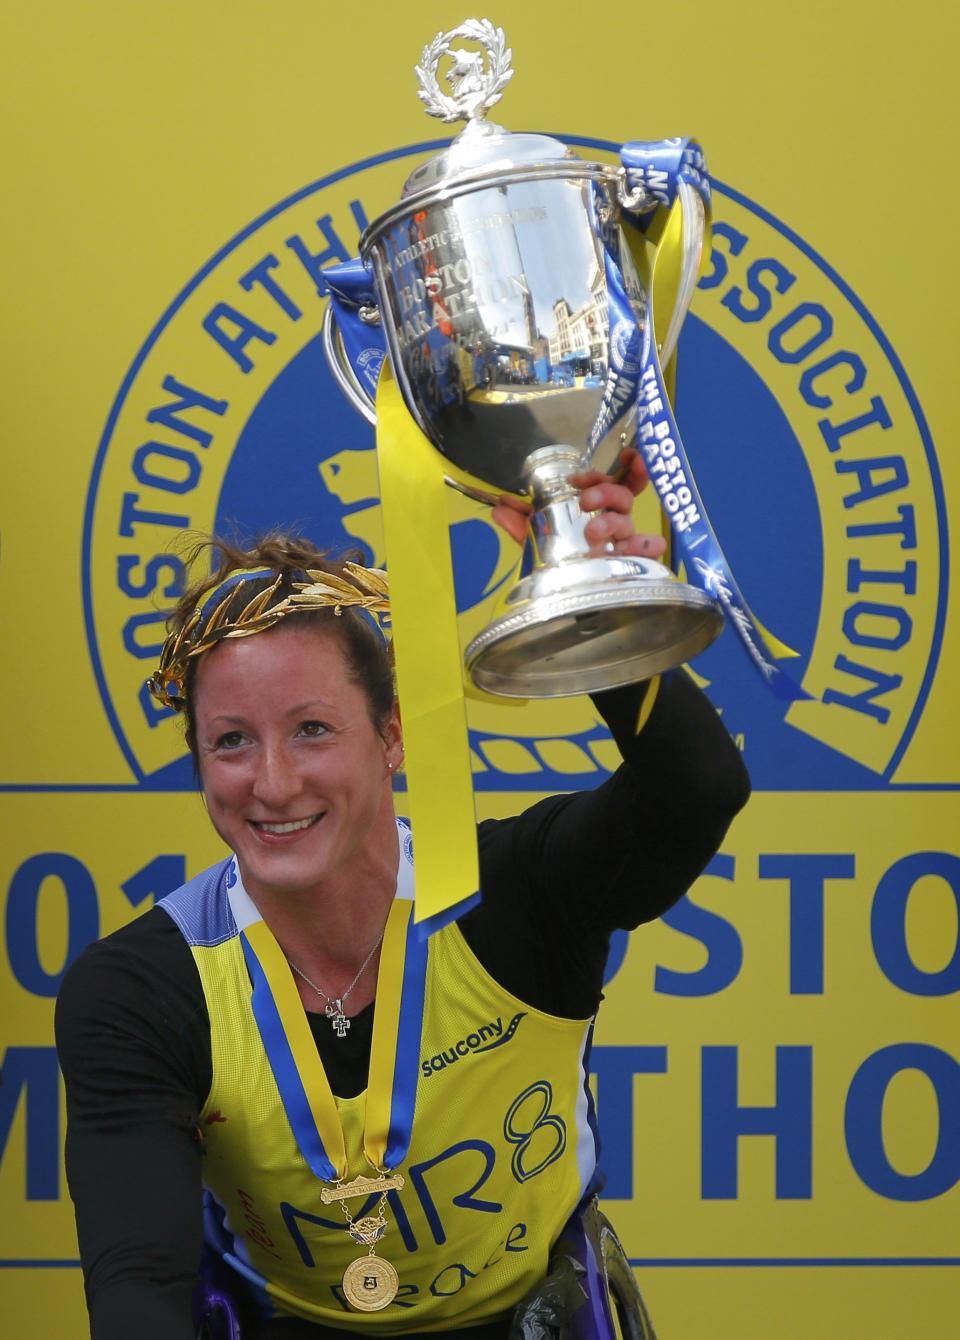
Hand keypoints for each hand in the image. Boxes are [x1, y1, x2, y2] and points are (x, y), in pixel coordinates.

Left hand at [491, 448, 666, 559]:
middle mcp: (614, 521)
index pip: (606, 482)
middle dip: (604, 492)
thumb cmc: (558, 556)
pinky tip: (644, 545)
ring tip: (593, 531)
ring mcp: (623, 541)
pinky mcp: (632, 562)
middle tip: (585, 501)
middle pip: (621, 496)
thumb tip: (499, 506)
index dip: (597, 475)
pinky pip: (649, 550)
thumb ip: (519, 523)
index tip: (577, 479)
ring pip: (629, 521)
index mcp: (596, 508)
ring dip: (614, 520)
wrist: (564, 593)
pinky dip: (649, 545)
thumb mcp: (537, 537)